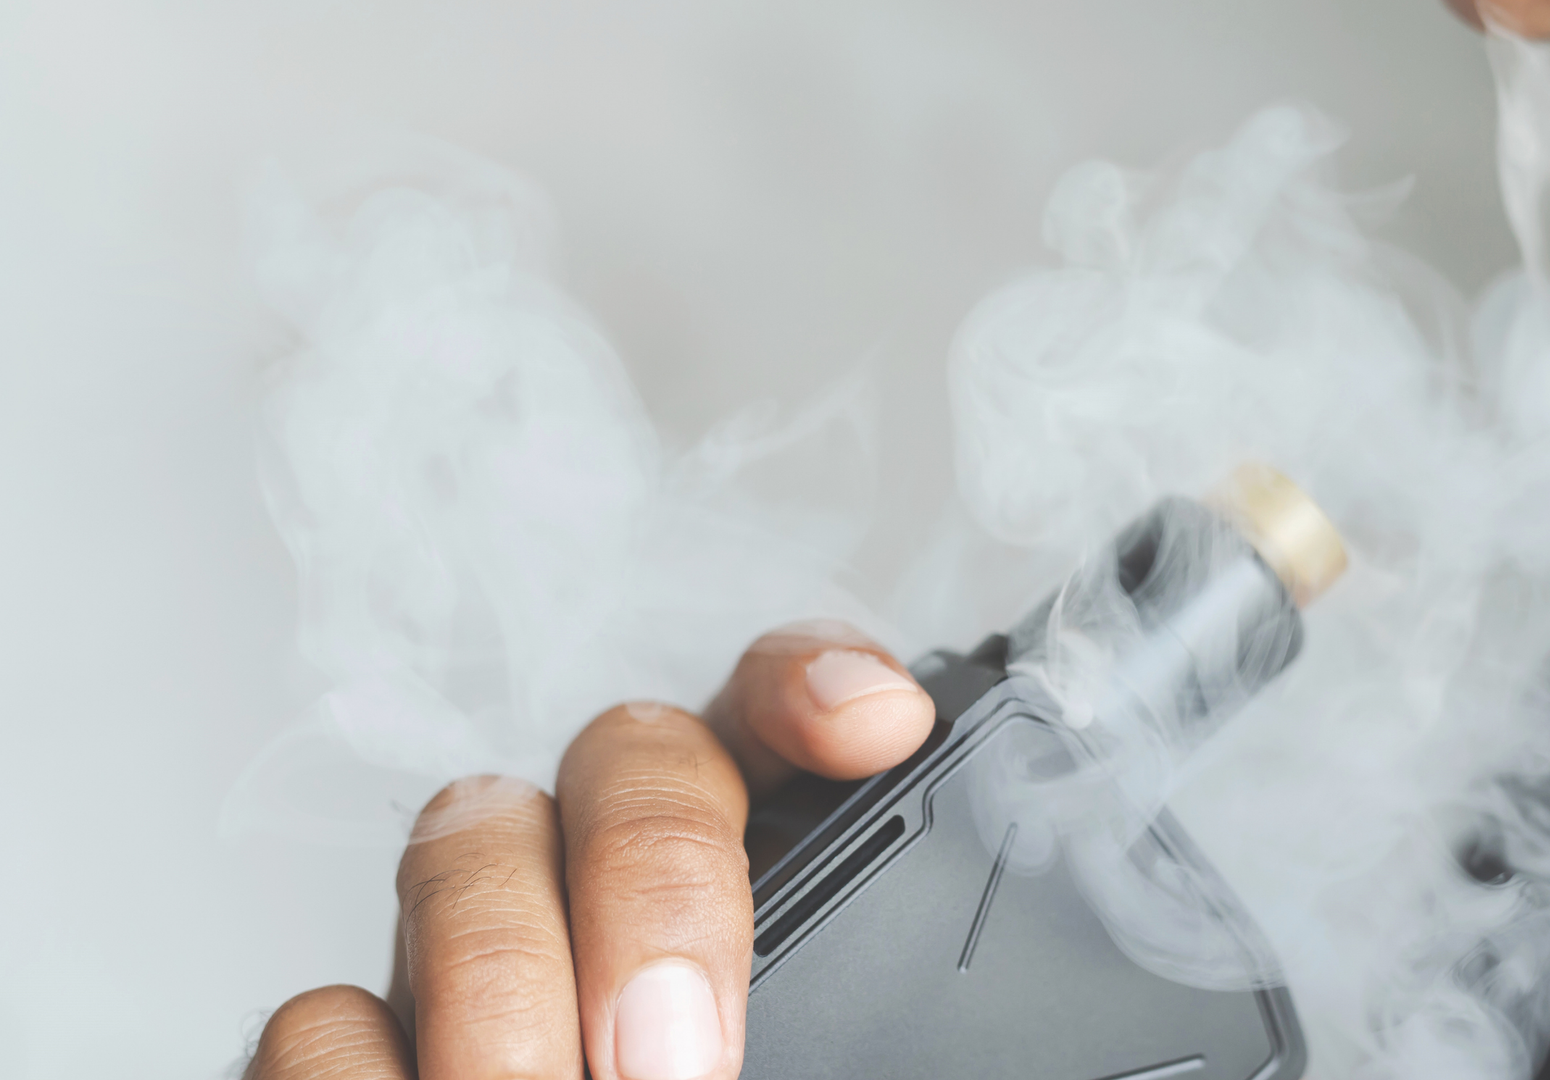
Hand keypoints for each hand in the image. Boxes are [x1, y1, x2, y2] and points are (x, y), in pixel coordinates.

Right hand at [242, 622, 936, 1079]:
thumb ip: (886, 1056)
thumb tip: (978, 1056)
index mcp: (763, 863)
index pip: (776, 710)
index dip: (813, 683)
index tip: (880, 731)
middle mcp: (613, 872)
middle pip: (627, 758)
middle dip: (658, 878)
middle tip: (677, 1054)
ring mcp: (482, 943)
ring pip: (465, 849)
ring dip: (506, 984)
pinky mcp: (364, 1046)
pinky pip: (321, 1014)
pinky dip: (362, 1076)